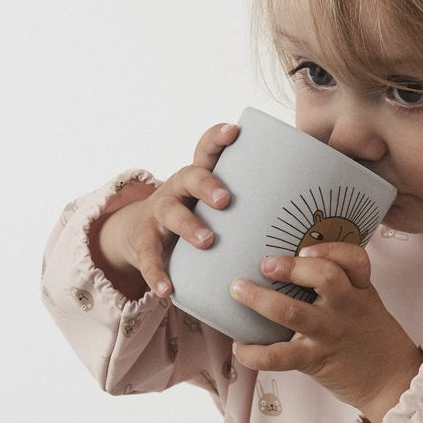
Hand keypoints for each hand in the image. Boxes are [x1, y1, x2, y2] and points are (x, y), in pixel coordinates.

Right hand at [90, 121, 239, 297]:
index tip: (233, 131)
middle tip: (226, 200)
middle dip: (208, 185)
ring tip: (207, 242)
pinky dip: (158, 275)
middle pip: (190, 178)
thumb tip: (282, 205)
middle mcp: (176, 190)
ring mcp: (157, 216)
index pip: (206, 151)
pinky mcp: (144, 243)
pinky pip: (150, 258)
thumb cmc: (190, 215)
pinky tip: (167, 290)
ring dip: (190, 226)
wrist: (140, 234)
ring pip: (172, 215)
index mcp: (195, 177)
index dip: (217, 139)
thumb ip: (240, 200)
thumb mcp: (207, 203)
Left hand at [229, 243, 422, 422]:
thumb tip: (298, 263)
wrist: (392, 383)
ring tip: (238, 290)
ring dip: (260, 299)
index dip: (330, 249)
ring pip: (292, 311)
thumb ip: (344, 286)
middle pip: (324, 277)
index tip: (306, 249)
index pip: (355, 259)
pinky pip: (279, 356)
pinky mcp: (315, 360)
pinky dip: (254, 353)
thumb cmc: (373, 340)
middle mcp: (346, 308)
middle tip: (265, 264)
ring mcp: (330, 334)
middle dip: (291, 267)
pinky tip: (240, 346)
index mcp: (360, 291)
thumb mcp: (367, 305)